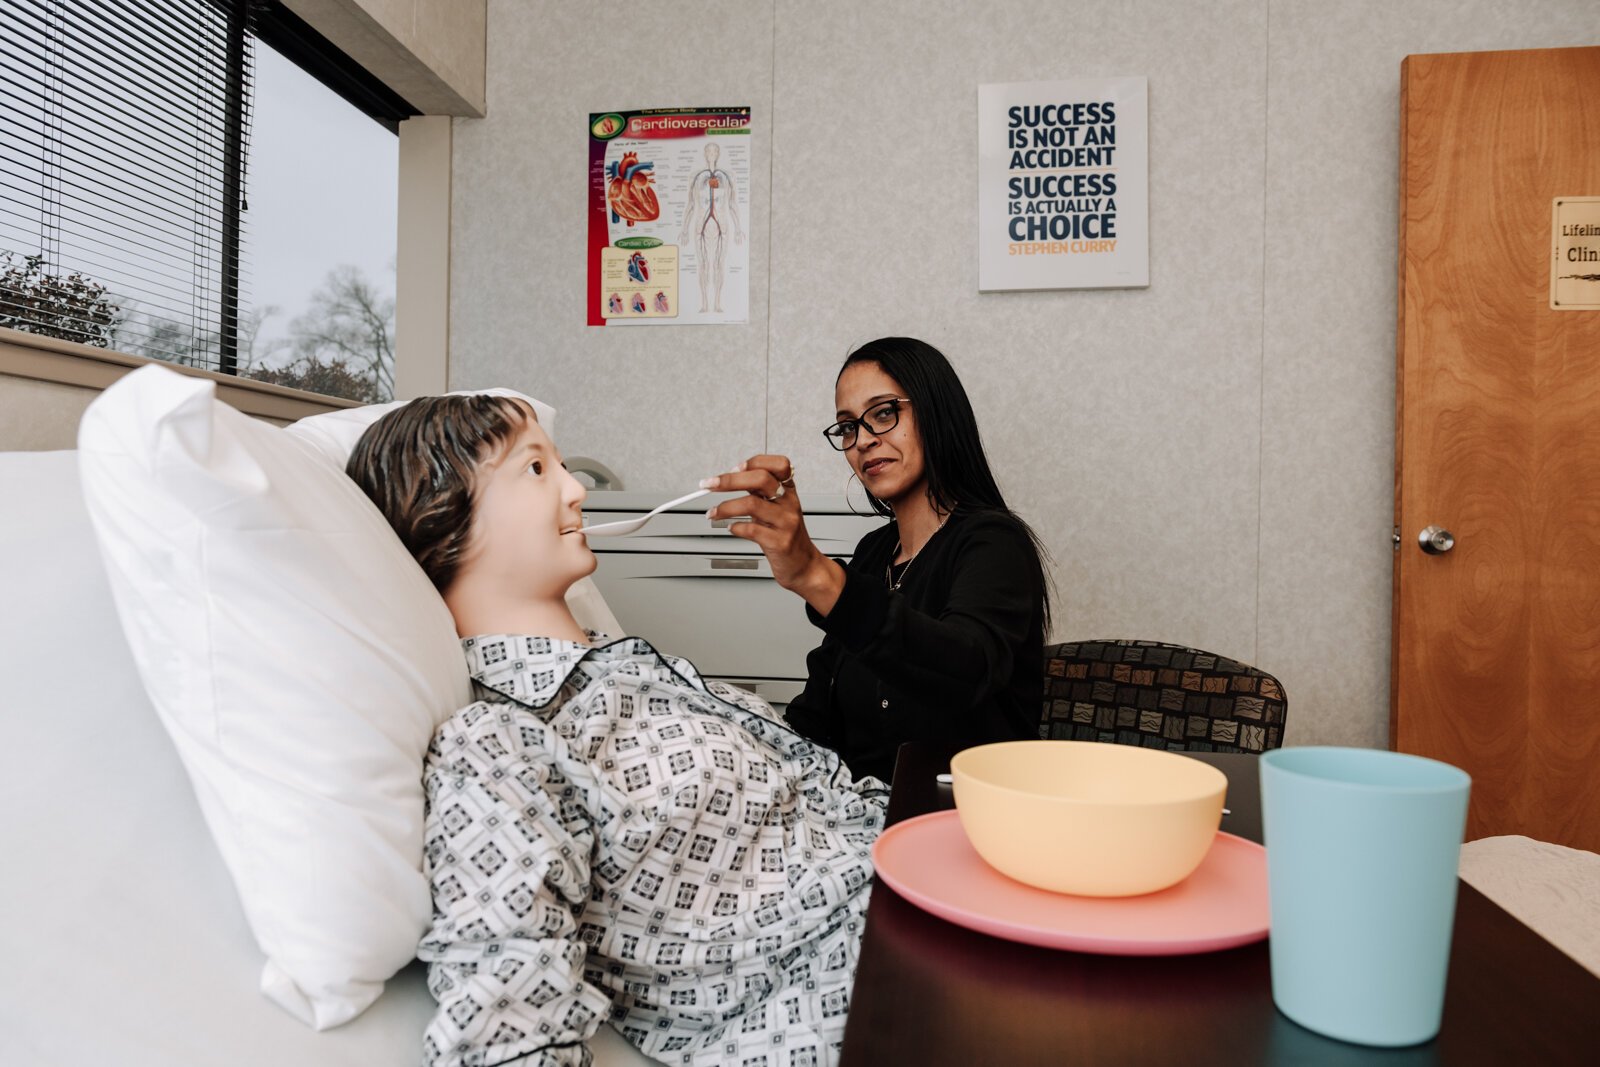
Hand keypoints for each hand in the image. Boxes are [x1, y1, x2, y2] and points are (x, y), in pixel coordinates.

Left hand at [702, 455, 844, 614]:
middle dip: (729, 480)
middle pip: (760, 479)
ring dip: (725, 507)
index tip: (734, 468)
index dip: (754, 462)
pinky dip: (735, 527)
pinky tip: (731, 528)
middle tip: (709, 485)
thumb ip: (759, 492)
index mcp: (789, 491)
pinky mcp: (780, 542)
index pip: (777, 464)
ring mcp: (786, 523)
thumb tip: (730, 478)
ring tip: (713, 513)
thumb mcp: (776, 508)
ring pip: (751, 504)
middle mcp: (789, 503)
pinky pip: (751, 530)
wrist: (803, 565)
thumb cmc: (786, 535)